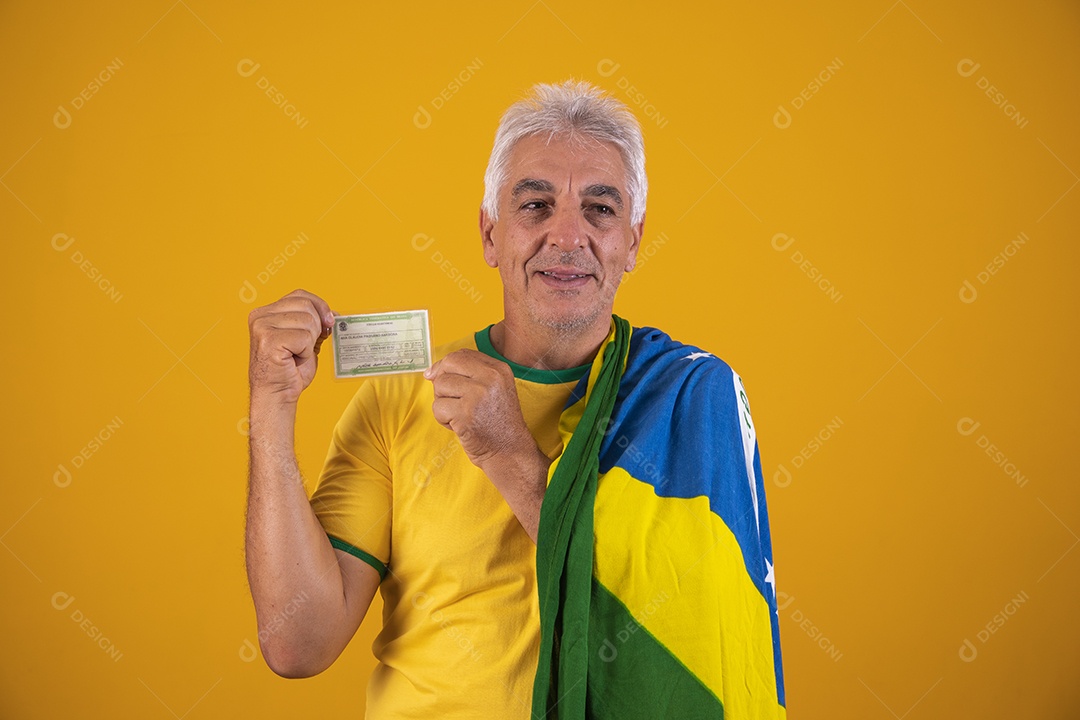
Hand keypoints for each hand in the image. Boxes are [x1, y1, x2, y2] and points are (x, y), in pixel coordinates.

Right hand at [248, 289, 333, 406]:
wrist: (277, 394)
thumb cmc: (289, 370)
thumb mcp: (305, 340)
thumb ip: (314, 324)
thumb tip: (333, 315)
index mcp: (266, 312)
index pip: (301, 295)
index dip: (320, 306)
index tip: (329, 321)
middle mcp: (261, 316)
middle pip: (306, 306)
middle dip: (316, 327)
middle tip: (306, 346)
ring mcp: (262, 327)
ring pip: (308, 321)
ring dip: (310, 342)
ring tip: (297, 354)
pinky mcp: (269, 340)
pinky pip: (304, 338)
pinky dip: (305, 352)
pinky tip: (294, 360)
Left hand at [424, 349, 536, 470]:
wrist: (509, 450)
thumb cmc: (497, 422)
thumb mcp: (494, 389)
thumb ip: (469, 374)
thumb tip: (431, 372)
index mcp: (499, 369)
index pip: (461, 354)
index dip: (445, 365)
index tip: (439, 377)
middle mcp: (490, 378)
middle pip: (448, 365)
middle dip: (442, 382)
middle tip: (451, 400)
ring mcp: (478, 395)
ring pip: (440, 386)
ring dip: (443, 403)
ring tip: (459, 415)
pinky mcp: (465, 414)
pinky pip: (438, 408)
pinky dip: (443, 420)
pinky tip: (458, 426)